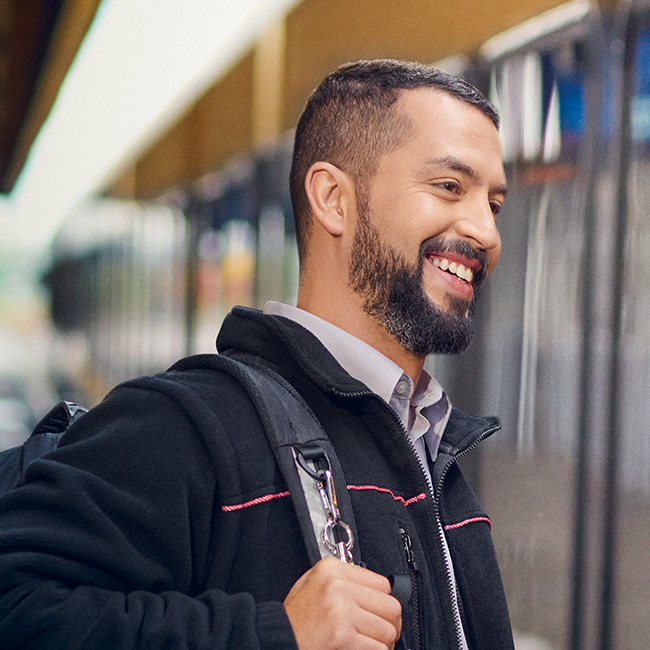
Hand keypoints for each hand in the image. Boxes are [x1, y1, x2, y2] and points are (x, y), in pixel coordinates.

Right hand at [283, 558, 401, 649]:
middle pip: (390, 606)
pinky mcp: (342, 636)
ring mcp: (341, 611)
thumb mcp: (312, 584)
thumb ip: (342, 579)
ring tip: (370, 644)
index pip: (382, 583)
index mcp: (332, 569)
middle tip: (382, 634)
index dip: (384, 602)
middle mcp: (337, 586)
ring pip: (387, 630)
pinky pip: (379, 648)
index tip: (380, 613)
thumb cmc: (294, 618)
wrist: (278, 639)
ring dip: (384, 643)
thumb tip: (374, 586)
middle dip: (390, 624)